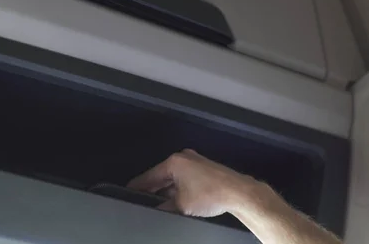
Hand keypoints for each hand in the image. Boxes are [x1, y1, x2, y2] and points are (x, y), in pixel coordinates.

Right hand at [127, 149, 260, 217]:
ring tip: (161, 203)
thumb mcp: (181, 205)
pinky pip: (184, 177)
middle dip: (153, 189)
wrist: (239, 193)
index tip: (129, 191)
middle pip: (161, 175)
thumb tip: (157, 210)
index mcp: (174, 162)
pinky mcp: (204, 168)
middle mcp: (183, 158)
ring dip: (167, 189)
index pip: (149, 176)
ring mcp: (195, 161)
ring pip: (173, 176)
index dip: (138, 186)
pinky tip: (178, 199)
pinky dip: (179, 187)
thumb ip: (164, 207)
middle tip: (143, 199)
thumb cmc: (211, 194)